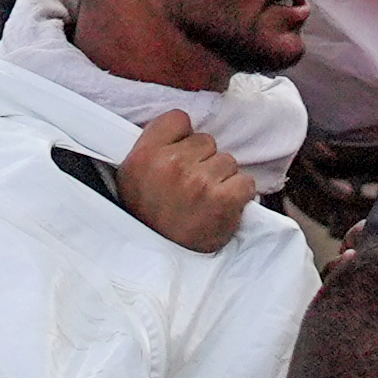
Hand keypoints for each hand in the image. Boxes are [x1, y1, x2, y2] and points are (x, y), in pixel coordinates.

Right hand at [117, 111, 251, 249]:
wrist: (162, 260)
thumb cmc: (150, 217)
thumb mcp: (132, 177)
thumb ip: (151, 146)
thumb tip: (181, 123)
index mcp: (143, 155)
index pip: (179, 118)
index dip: (183, 137)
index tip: (179, 156)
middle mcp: (170, 165)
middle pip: (206, 140)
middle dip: (203, 161)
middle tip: (189, 188)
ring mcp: (199, 181)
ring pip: (227, 161)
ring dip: (221, 179)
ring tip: (203, 201)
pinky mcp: (224, 199)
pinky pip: (245, 181)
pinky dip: (238, 195)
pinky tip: (221, 208)